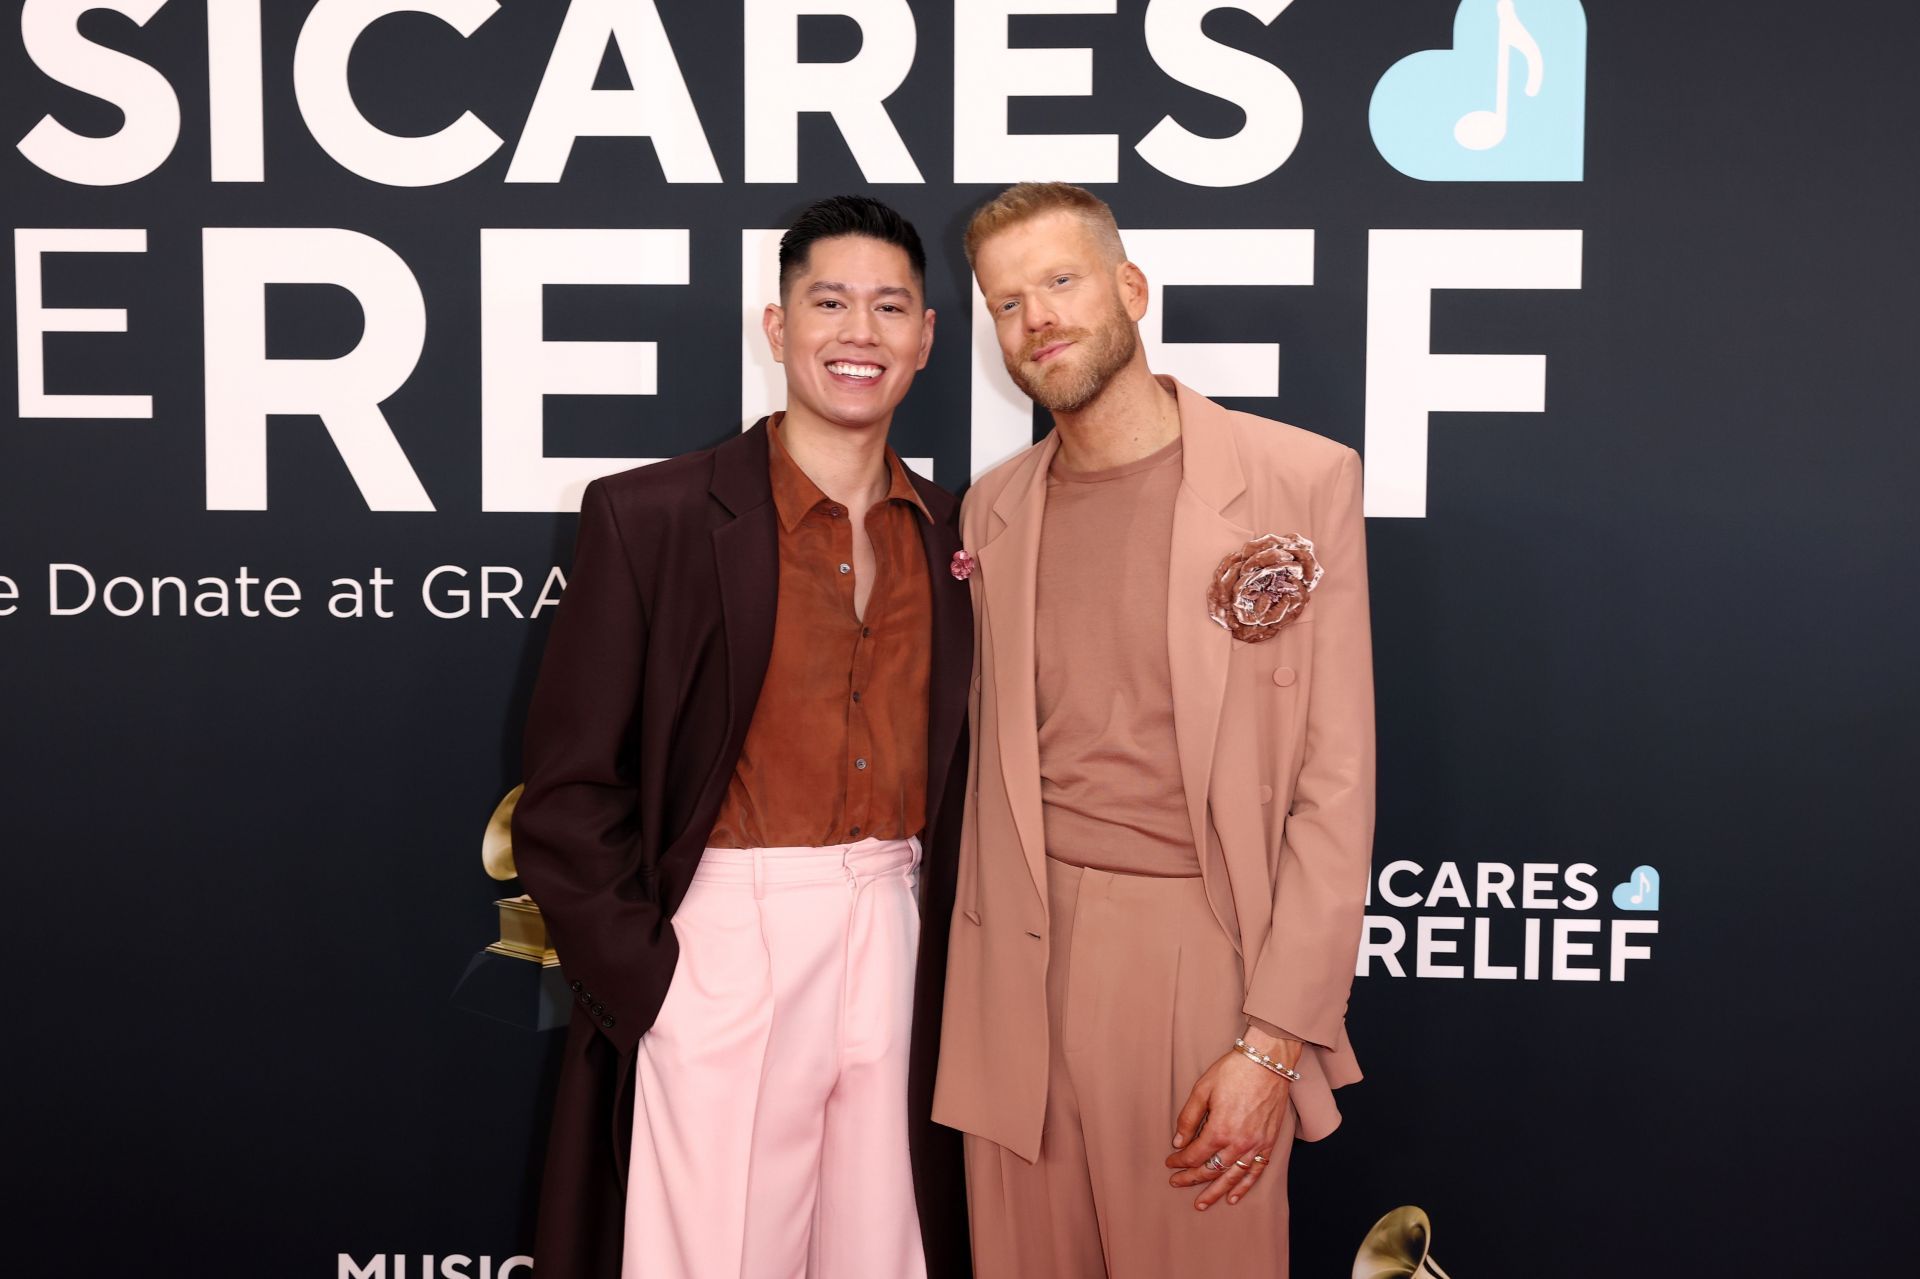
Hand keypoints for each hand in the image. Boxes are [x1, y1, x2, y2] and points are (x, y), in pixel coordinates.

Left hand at [1165, 1048, 1291, 1209]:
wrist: (1268, 1062)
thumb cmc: (1233, 1071)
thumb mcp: (1202, 1089)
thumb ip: (1188, 1118)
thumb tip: (1177, 1142)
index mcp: (1219, 1129)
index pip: (1194, 1155)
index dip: (1179, 1161)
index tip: (1170, 1163)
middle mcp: (1237, 1143)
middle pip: (1210, 1170)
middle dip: (1191, 1179)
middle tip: (1176, 1183)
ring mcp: (1255, 1146)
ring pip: (1231, 1177)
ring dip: (1214, 1192)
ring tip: (1201, 1204)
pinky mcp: (1268, 1144)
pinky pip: (1255, 1172)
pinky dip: (1244, 1187)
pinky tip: (1233, 1197)